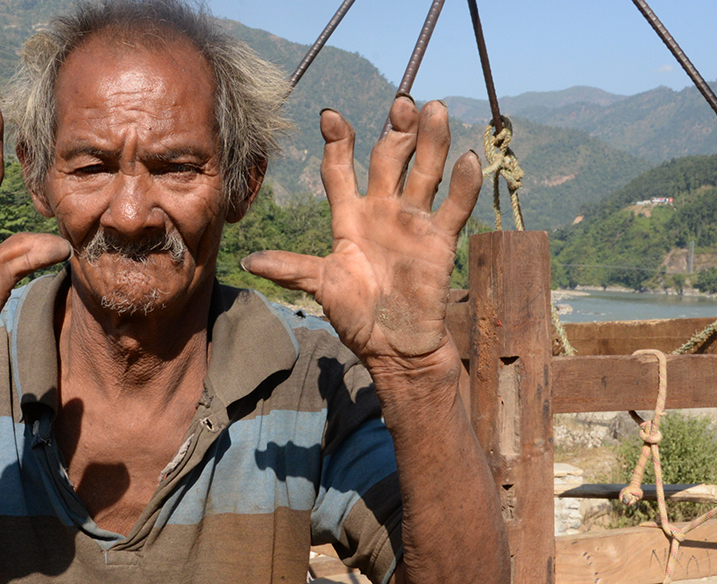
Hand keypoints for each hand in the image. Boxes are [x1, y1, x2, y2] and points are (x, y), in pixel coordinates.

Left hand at [242, 97, 480, 374]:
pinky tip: (466, 160)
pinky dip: (462, 185)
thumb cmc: (356, 317)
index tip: (331, 116)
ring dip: (430, 141)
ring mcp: (413, 222)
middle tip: (401, 103)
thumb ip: (292, 270)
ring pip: (424, 172)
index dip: (338, 143)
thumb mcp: (322, 288)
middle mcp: (382, 210)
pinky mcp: (440, 240)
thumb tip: (250, 262)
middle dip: (394, 131)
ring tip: (433, 110)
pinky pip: (454, 207)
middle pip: (389, 160)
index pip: (341, 170)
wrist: (395, 347)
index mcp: (349, 217)